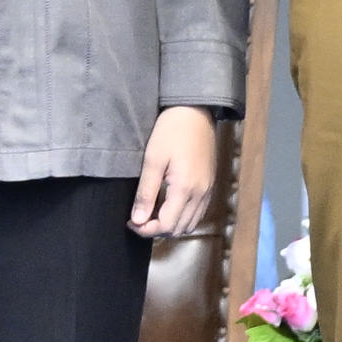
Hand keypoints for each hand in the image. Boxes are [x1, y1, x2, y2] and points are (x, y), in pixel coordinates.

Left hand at [129, 103, 220, 242]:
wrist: (196, 112)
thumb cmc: (170, 131)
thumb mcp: (153, 160)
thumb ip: (146, 192)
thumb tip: (137, 221)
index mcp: (184, 189)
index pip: (166, 225)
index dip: (146, 230)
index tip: (130, 222)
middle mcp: (200, 195)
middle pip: (179, 229)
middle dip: (157, 229)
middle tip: (139, 218)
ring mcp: (207, 191)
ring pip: (190, 224)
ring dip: (171, 225)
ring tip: (152, 214)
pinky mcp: (210, 186)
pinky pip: (198, 213)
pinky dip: (183, 217)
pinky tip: (169, 206)